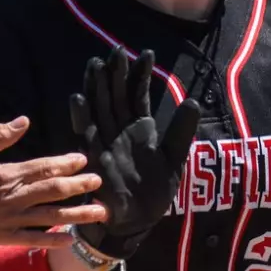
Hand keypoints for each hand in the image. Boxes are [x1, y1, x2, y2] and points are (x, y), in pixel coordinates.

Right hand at [0, 117, 106, 247]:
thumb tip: (23, 122)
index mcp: (6, 174)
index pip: (44, 168)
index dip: (66, 165)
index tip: (82, 161)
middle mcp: (13, 197)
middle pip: (54, 191)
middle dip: (79, 186)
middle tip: (98, 182)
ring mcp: (10, 219)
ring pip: (51, 216)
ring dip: (78, 214)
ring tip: (100, 213)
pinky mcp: (2, 237)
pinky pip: (33, 239)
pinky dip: (52, 240)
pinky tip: (70, 241)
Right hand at [68, 49, 200, 258]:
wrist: (137, 220)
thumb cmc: (154, 191)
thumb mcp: (174, 158)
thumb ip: (181, 131)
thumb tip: (193, 102)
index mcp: (140, 129)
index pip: (137, 95)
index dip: (140, 75)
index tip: (146, 53)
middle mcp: (120, 130)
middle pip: (114, 96)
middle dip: (114, 74)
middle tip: (116, 50)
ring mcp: (105, 141)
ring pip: (98, 108)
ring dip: (95, 87)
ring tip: (94, 65)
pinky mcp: (94, 156)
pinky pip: (85, 133)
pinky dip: (81, 116)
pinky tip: (78, 98)